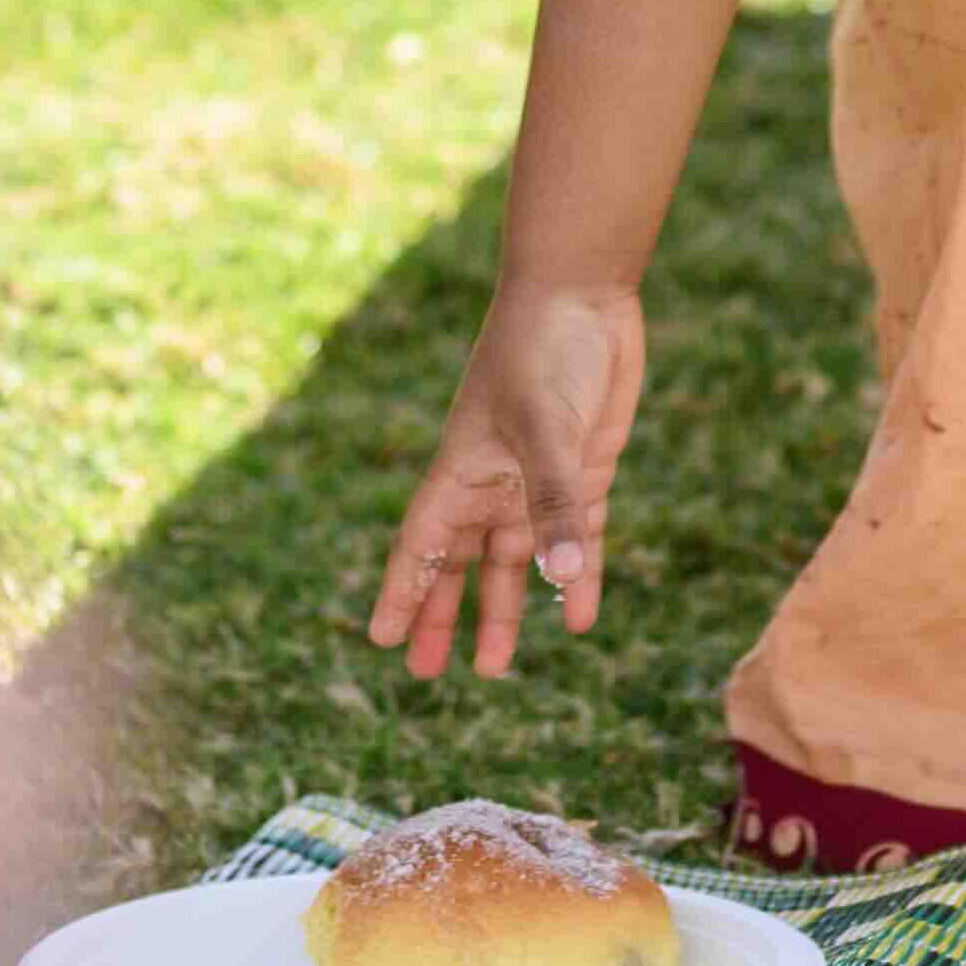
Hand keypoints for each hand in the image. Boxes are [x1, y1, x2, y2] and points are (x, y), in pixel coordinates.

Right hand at [366, 280, 647, 679]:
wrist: (584, 292)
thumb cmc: (544, 349)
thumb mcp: (545, 428)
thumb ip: (556, 502)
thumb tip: (561, 580)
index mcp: (462, 471)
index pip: (422, 547)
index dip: (401, 593)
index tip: (379, 640)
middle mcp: (494, 482)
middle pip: (461, 565)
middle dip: (443, 616)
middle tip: (425, 674)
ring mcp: (539, 477)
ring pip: (516, 560)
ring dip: (505, 610)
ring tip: (494, 667)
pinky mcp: (585, 469)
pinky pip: (575, 537)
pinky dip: (574, 576)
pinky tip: (578, 617)